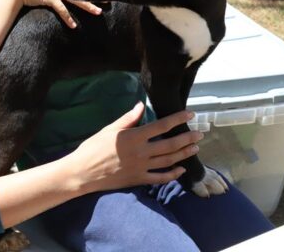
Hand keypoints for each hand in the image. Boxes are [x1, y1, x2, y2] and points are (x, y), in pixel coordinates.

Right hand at [62, 102, 202, 194]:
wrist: (83, 172)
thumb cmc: (93, 147)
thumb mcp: (109, 129)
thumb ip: (128, 118)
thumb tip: (141, 105)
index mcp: (134, 137)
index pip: (161, 126)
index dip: (177, 119)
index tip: (190, 114)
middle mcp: (141, 152)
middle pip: (170, 145)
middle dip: (187, 138)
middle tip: (200, 134)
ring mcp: (141, 167)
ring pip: (168, 161)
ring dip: (184, 154)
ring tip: (194, 148)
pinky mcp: (139, 179)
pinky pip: (159, 178)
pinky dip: (172, 174)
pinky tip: (180, 170)